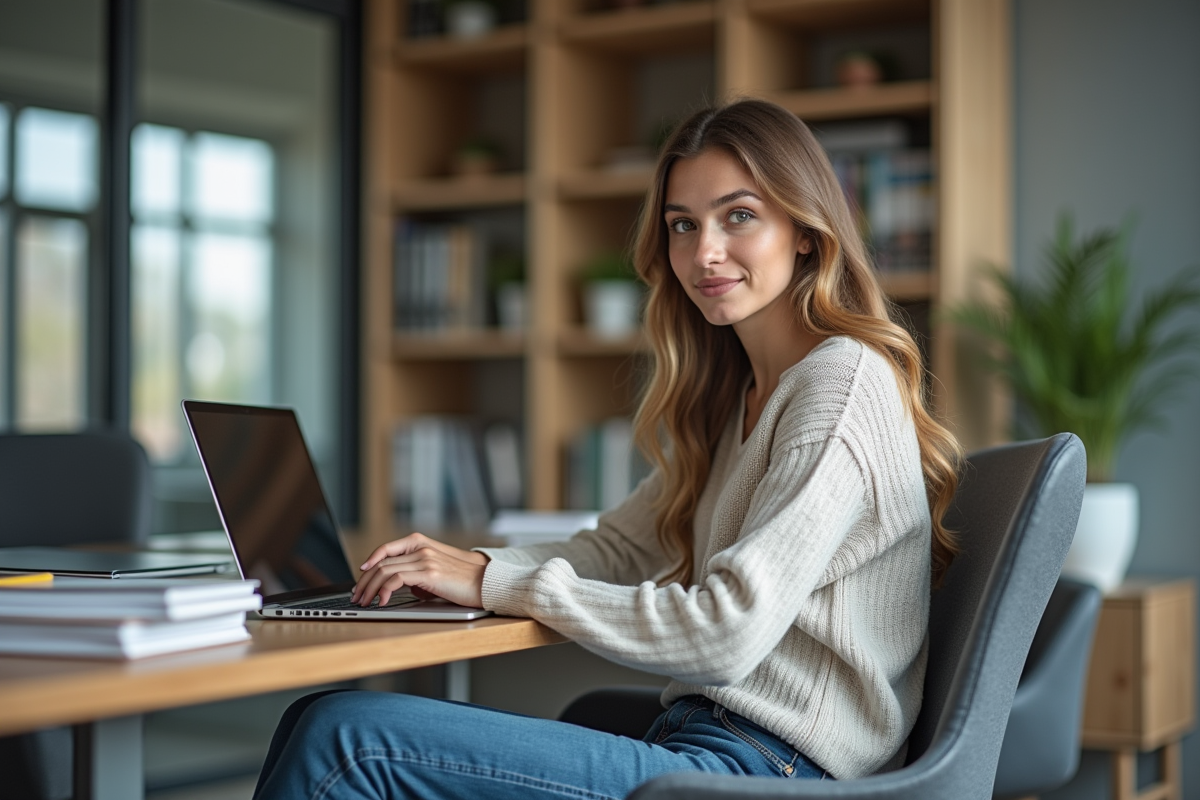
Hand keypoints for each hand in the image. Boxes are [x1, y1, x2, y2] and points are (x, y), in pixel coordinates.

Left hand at [351, 533, 488, 608]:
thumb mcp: (437, 572)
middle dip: (365, 581)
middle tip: (357, 596)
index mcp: (422, 544)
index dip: (370, 560)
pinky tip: (381, 601)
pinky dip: (384, 591)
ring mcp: (425, 560)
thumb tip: (405, 587)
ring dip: (370, 589)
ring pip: (385, 571)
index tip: (361, 574)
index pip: (387, 549)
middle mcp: (422, 549)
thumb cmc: (464, 580)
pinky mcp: (429, 574)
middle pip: (381, 562)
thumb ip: (419, 574)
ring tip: (364, 602)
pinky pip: (396, 580)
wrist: (486, 582)